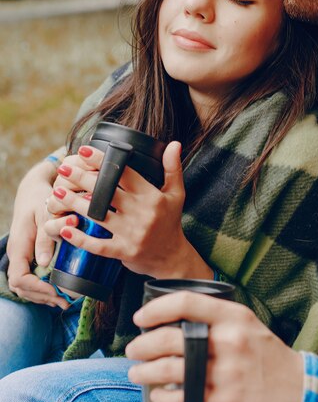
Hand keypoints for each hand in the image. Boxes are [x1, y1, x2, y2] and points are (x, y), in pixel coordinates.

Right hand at [6, 159, 68, 307]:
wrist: (32, 188)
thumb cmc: (40, 198)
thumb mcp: (45, 214)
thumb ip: (45, 237)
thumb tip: (44, 263)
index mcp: (19, 247)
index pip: (20, 278)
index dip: (37, 288)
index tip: (56, 291)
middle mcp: (17, 254)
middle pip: (21, 287)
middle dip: (41, 297)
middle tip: (64, 301)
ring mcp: (21, 256)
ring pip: (24, 286)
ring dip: (41, 296)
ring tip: (63, 301)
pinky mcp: (27, 255)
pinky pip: (29, 278)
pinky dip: (41, 289)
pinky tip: (57, 291)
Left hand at [45, 143, 212, 279]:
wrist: (171, 258)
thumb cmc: (170, 221)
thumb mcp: (176, 194)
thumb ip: (172, 168)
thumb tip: (174, 143)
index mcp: (152, 197)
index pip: (125, 174)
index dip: (103, 161)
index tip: (84, 150)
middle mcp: (142, 214)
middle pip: (106, 192)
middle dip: (82, 178)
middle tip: (64, 168)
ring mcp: (132, 234)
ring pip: (98, 216)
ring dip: (74, 203)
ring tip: (57, 192)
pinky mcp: (124, 252)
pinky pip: (98, 246)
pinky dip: (80, 238)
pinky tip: (65, 228)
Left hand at [125, 292, 303, 401]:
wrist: (302, 392)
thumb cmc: (269, 357)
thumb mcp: (248, 325)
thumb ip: (216, 319)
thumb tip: (175, 320)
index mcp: (233, 317)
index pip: (185, 303)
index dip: (155, 309)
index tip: (140, 317)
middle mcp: (228, 341)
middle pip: (169, 338)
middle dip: (142, 345)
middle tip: (132, 350)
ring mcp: (227, 372)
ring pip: (170, 369)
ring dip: (145, 371)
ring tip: (136, 373)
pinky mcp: (226, 401)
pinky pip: (183, 398)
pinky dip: (165, 397)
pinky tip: (159, 395)